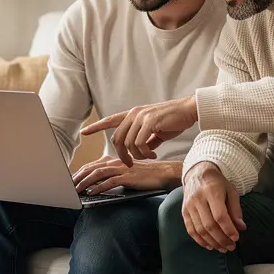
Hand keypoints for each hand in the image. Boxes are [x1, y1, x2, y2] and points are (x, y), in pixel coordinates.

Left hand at [72, 156, 182, 194]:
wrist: (165, 173)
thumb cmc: (148, 175)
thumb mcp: (129, 172)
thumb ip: (116, 175)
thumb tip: (102, 184)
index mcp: (115, 160)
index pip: (93, 165)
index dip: (80, 172)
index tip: (72, 180)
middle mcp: (116, 162)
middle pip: (91, 168)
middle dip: (78, 177)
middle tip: (68, 186)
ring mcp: (122, 168)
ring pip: (97, 174)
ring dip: (84, 183)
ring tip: (76, 191)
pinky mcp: (127, 176)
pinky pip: (108, 183)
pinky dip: (98, 188)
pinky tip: (92, 194)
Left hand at [81, 96, 197, 165]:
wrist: (188, 110)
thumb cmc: (174, 120)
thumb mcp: (155, 130)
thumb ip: (145, 138)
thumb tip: (141, 149)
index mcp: (133, 114)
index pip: (110, 120)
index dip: (96, 127)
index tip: (84, 132)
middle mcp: (134, 114)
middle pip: (117, 138)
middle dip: (122, 155)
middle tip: (131, 163)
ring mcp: (141, 117)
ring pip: (128, 143)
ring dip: (137, 155)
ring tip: (149, 156)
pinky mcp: (150, 122)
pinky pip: (139, 143)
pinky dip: (145, 152)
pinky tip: (153, 154)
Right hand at [182, 162, 245, 252]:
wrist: (197, 173)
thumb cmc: (217, 183)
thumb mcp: (231, 191)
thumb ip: (236, 209)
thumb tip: (241, 227)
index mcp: (212, 192)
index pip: (220, 216)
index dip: (228, 229)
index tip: (236, 238)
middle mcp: (198, 199)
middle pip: (209, 225)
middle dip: (221, 239)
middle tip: (231, 247)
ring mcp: (189, 206)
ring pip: (200, 230)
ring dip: (212, 242)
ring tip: (222, 248)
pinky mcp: (184, 211)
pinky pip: (191, 229)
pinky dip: (200, 240)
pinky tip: (209, 246)